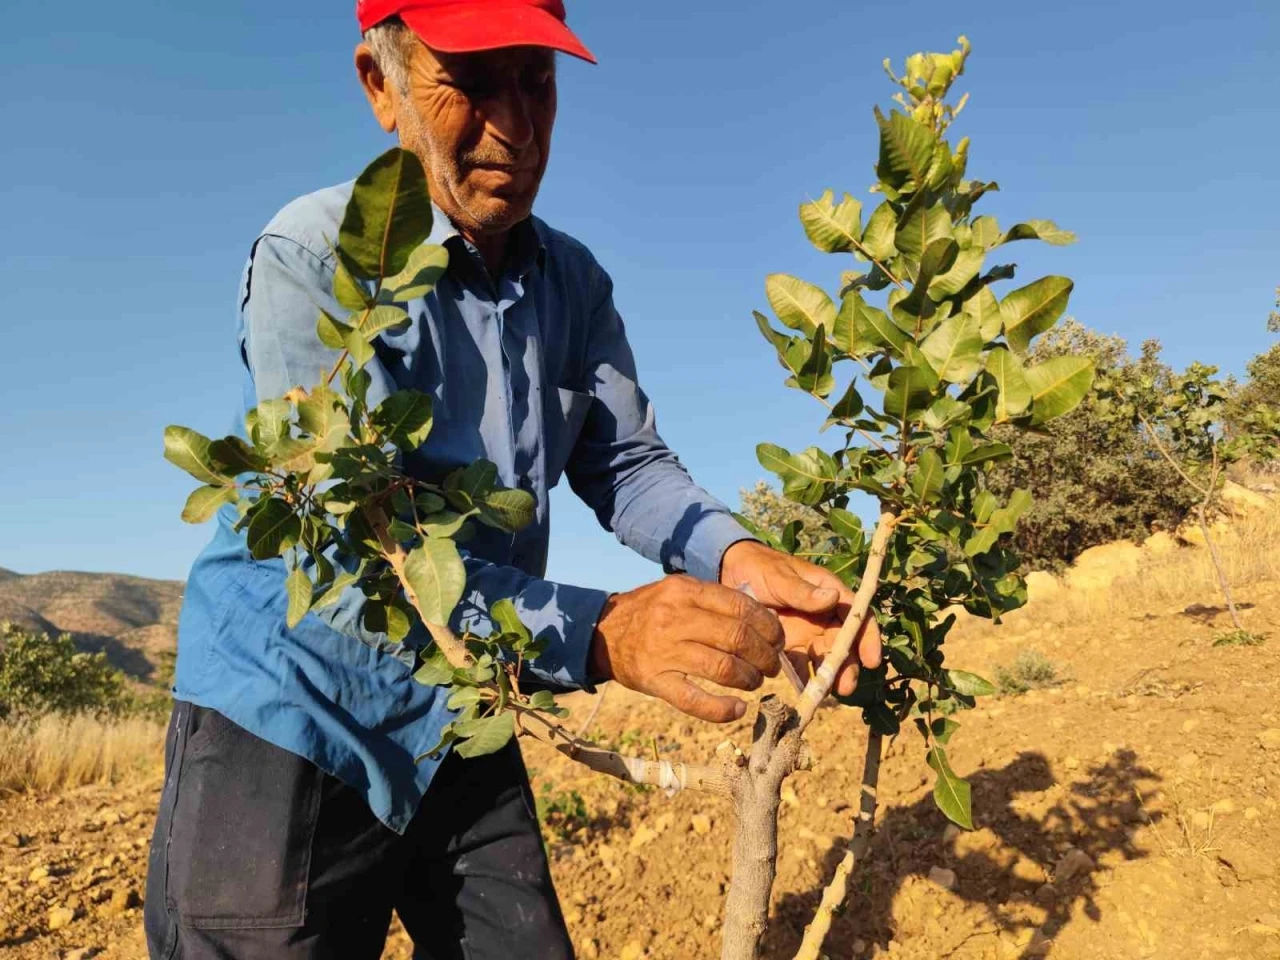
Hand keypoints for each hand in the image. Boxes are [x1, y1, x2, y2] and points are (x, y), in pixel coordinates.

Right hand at [588, 575, 784, 722]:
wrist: (603, 634)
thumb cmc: (651, 611)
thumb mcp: (677, 590)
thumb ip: (713, 599)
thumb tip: (761, 618)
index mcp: (685, 592)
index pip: (741, 607)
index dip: (768, 626)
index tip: (777, 639)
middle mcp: (676, 619)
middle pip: (737, 638)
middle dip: (764, 655)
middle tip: (770, 665)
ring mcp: (665, 652)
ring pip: (724, 668)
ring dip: (749, 679)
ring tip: (754, 682)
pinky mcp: (656, 682)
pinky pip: (695, 701)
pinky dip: (722, 709)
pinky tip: (737, 709)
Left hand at [719, 539, 881, 697]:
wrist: (730, 573)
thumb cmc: (760, 567)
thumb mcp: (780, 577)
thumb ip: (803, 591)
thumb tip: (832, 598)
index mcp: (828, 593)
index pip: (857, 615)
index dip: (868, 637)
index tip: (872, 660)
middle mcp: (822, 616)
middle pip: (843, 643)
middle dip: (847, 666)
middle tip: (845, 687)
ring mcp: (806, 633)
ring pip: (825, 658)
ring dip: (829, 677)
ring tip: (824, 694)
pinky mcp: (789, 647)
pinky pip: (801, 666)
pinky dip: (804, 680)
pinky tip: (803, 693)